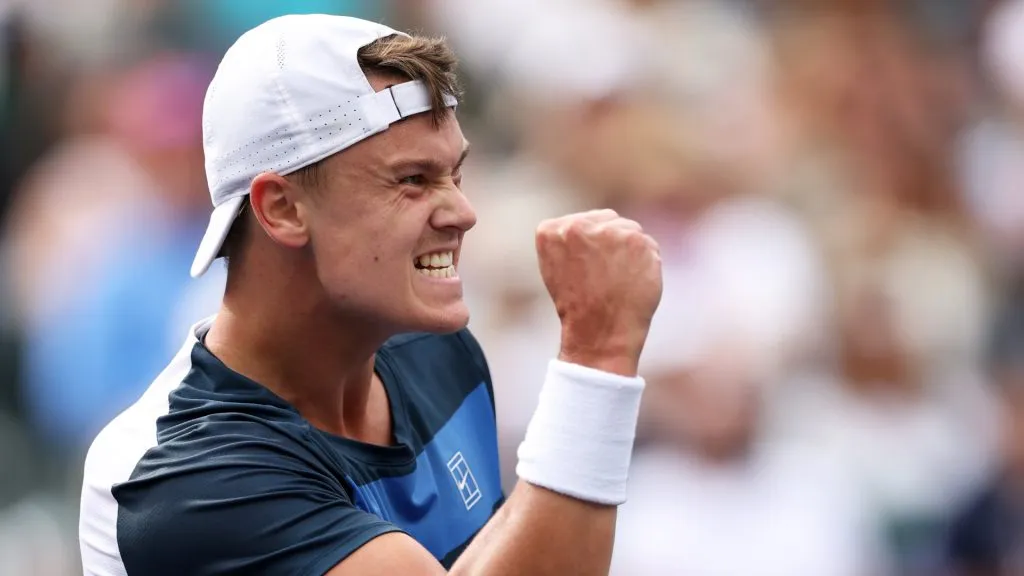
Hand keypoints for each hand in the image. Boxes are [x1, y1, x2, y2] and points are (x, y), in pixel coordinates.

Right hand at [535, 209, 662, 375]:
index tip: (586, 270)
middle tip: (604, 276)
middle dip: (610, 244)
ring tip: (617, 280)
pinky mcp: (637, 241)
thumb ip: (569, 239)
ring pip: (630, 230)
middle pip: (608, 220)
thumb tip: (595, 223)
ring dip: (630, 252)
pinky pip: (649, 245)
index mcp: (550, 230)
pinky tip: (634, 282)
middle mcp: (578, 225)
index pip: (581, 222)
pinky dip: (647, 263)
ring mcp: (609, 231)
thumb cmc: (578, 305)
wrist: (599, 333)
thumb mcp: (556, 266)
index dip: (590, 247)